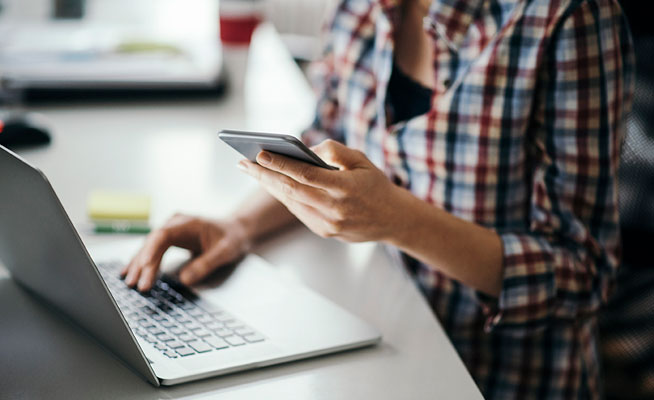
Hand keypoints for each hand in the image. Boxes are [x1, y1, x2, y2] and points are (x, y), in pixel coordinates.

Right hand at [121, 214, 250, 291]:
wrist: (236, 230)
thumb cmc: (232, 238)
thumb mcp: (225, 252)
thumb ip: (206, 264)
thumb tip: (184, 280)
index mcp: (188, 223)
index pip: (163, 235)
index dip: (151, 250)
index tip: (145, 265)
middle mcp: (175, 223)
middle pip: (153, 243)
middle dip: (143, 264)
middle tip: (137, 284)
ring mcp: (171, 230)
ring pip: (150, 247)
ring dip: (140, 265)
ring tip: (130, 283)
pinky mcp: (170, 239)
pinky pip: (153, 250)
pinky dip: (143, 262)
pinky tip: (130, 272)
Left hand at [237, 140, 402, 241]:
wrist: (393, 220)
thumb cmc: (376, 184)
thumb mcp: (362, 160)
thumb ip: (335, 151)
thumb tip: (307, 149)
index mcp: (346, 188)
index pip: (306, 175)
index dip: (281, 164)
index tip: (260, 153)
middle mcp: (335, 209)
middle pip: (291, 190)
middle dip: (264, 176)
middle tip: (243, 163)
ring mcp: (328, 224)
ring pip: (291, 202)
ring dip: (269, 186)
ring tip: (252, 171)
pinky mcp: (324, 232)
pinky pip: (298, 212)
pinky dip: (283, 197)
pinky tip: (272, 184)